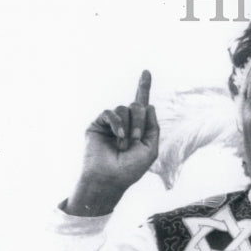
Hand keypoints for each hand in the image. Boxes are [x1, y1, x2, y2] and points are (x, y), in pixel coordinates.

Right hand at [65, 70, 159, 215]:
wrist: (110, 178)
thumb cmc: (131, 168)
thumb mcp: (151, 148)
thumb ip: (153, 127)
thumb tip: (148, 105)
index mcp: (138, 128)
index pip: (142, 105)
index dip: (143, 87)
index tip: (146, 71)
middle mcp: (124, 123)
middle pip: (137, 105)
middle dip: (141, 121)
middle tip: (136, 139)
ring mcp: (110, 123)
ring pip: (124, 108)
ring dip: (129, 126)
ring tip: (124, 143)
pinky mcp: (97, 124)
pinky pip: (110, 113)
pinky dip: (117, 123)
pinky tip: (118, 136)